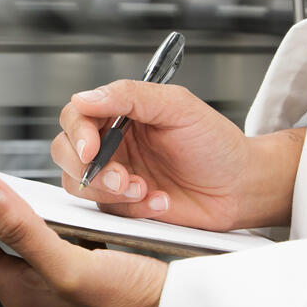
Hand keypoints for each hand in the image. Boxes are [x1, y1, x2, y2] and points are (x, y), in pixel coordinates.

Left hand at [0, 175, 172, 306]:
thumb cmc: (132, 305)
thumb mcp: (71, 268)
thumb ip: (23, 232)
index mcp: (23, 289)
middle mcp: (35, 284)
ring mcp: (55, 276)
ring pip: (12, 240)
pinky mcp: (76, 266)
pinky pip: (41, 237)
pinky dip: (31, 217)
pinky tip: (36, 206)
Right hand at [52, 80, 305, 230]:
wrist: (240, 187)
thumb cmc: (215, 144)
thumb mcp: (178, 107)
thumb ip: (129, 96)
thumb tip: (85, 97)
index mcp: (121, 115)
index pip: (76, 117)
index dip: (77, 133)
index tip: (91, 148)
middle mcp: (113, 144)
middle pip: (65, 152)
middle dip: (88, 169)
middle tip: (120, 176)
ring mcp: (116, 176)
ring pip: (78, 186)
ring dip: (109, 191)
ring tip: (144, 189)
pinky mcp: (124, 206)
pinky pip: (108, 211)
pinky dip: (134, 209)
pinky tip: (161, 201)